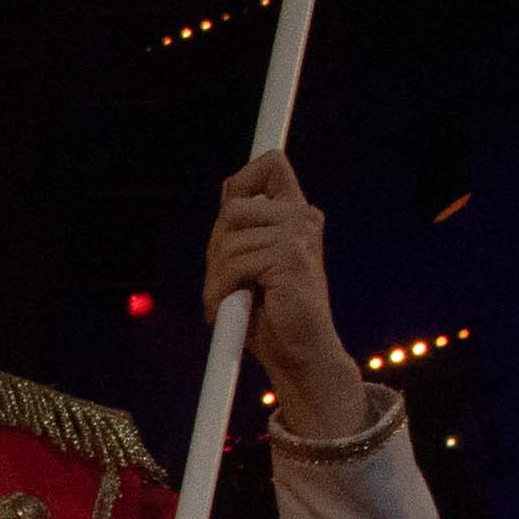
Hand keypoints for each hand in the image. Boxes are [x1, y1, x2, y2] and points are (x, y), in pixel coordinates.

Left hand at [204, 153, 366, 439]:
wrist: (299, 354)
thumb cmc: (270, 314)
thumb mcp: (249, 264)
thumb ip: (242, 229)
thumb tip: (228, 190)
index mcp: (295, 215)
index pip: (271, 165)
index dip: (243, 177)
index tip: (229, 205)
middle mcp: (302, 217)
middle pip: (233, 206)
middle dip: (217, 247)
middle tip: (224, 281)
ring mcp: (299, 234)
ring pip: (229, 239)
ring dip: (216, 277)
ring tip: (228, 301)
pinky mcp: (290, 257)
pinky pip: (235, 262)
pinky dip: (221, 290)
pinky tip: (229, 309)